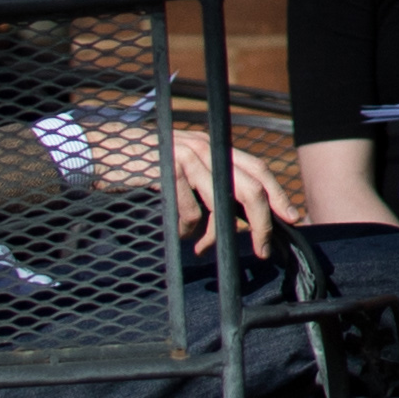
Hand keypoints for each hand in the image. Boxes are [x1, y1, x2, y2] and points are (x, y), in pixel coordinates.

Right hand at [160, 126, 300, 237]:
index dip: (278, 194)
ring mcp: (188, 158)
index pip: (257, 169)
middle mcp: (207, 149)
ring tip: (203, 249)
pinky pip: (189, 213)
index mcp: (215, 147)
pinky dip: (185, 230)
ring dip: (216, 235)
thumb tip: (242, 222)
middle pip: (250, 188)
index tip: (292, 218)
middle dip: (261, 223)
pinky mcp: (169, 172)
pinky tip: (176, 234)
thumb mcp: (186, 173)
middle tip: (263, 250)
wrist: (105, 150)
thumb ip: (213, 189)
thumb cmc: (148, 168)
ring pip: (221, 205)